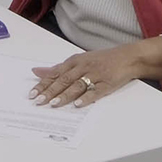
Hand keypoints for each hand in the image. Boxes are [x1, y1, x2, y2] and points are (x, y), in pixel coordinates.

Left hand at [29, 44, 144, 107]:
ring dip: (65, 95)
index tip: (32, 93)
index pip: (55, 74)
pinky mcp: (108, 83)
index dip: (43, 84)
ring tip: (54, 104)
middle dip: (50, 91)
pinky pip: (95, 92)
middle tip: (39, 100)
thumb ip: (58, 68)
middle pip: (64, 80)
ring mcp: (96, 75)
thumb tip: (37, 71)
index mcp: (75, 61)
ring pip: (77, 86)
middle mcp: (84, 67)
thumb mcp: (78, 60)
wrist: (129, 57)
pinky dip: (86, 98)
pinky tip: (78, 104)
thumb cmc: (102, 60)